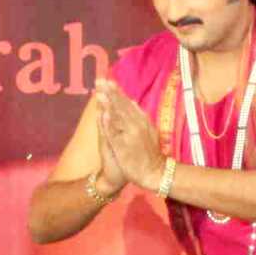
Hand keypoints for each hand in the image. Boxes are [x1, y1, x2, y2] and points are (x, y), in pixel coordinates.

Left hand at [88, 78, 168, 195]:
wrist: (155, 173)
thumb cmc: (150, 153)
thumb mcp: (148, 130)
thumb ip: (139, 116)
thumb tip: (131, 101)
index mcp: (142, 120)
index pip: (127, 103)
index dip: (117, 91)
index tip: (108, 81)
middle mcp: (138, 125)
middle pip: (121, 106)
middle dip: (111, 93)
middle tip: (100, 81)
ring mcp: (131, 136)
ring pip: (118, 117)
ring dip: (109, 104)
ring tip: (100, 93)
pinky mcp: (125, 147)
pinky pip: (115, 134)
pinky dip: (110, 124)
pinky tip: (103, 114)